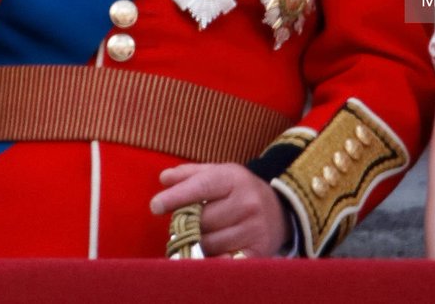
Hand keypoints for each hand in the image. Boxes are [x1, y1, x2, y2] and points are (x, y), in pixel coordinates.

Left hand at [150, 162, 289, 257]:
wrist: (279, 210)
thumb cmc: (239, 190)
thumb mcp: (219, 174)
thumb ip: (190, 174)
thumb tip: (164, 179)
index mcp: (234, 179)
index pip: (201, 187)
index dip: (176, 197)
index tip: (155, 206)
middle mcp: (247, 203)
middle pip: (201, 221)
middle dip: (188, 224)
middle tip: (188, 223)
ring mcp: (254, 229)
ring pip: (208, 243)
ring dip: (199, 242)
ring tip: (205, 234)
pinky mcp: (257, 252)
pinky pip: (222, 261)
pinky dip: (212, 258)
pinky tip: (213, 250)